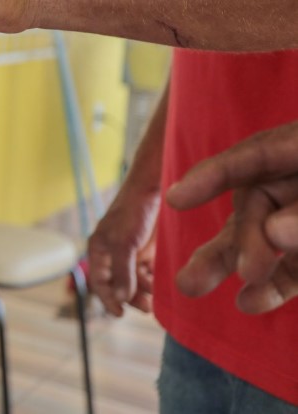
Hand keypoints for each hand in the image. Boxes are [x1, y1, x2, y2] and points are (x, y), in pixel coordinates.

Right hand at [87, 187, 159, 316]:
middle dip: (131, 297)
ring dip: (145, 291)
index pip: (98, 281)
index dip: (107, 299)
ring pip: (136, 281)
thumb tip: (120, 298)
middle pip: (119, 285)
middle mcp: (114, 253)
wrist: (155, 187)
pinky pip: (150, 273)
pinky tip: (164, 286)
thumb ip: (122, 271)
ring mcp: (132, 252)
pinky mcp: (149, 250)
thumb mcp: (124, 242)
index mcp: (99, 249)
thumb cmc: (132, 211)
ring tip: (158, 297)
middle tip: (147, 307)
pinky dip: (155, 281)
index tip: (120, 314)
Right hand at [167, 121, 297, 312]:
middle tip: (233, 272)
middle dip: (236, 239)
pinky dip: (271, 289)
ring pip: (260, 241)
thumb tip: (273, 233)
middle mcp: (293, 183)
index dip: (212, 177)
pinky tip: (249, 303)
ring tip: (190, 287)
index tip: (174, 199)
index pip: (251, 157)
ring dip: (228, 264)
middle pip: (253, 206)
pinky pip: (290, 271)